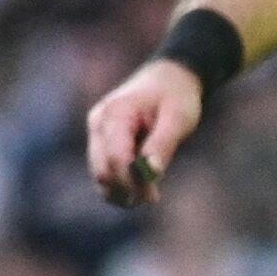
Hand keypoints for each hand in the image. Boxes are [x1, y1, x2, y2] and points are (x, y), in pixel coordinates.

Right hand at [87, 58, 206, 206]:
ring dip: (121, 189)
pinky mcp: (100, 139)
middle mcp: (99, 122)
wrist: (169, 77)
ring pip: (100, 174)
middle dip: (126, 189)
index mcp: (116, 113)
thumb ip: (163, 144)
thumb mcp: (179, 118)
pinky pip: (104, 168)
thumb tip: (150, 174)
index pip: (115, 158)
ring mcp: (96, 130)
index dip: (131, 182)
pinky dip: (120, 181)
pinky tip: (141, 183)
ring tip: (149, 194)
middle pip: (102, 170)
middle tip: (153, 198)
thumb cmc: (176, 96)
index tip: (153, 197)